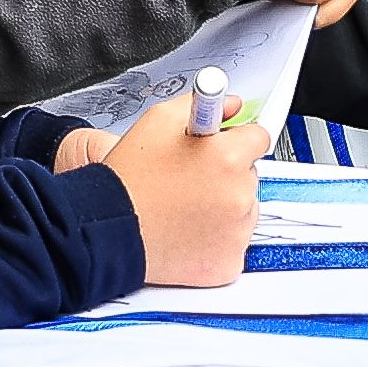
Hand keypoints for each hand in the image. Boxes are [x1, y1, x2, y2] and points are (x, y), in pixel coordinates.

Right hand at [94, 102, 261, 282]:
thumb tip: (231, 105)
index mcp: (228, 156)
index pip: (258, 138)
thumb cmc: (129, 178)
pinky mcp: (229, 263)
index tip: (224, 146)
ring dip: (224, 207)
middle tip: (190, 180)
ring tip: (184, 207)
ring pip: (244, 210)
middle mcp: (239, 194)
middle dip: (226, 175)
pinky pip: (234, 244)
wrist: (108, 229)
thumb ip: (204, 104)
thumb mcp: (159, 120)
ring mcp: (237, 232)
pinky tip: (189, 231)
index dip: (236, 139)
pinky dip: (217, 240)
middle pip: (249, 175)